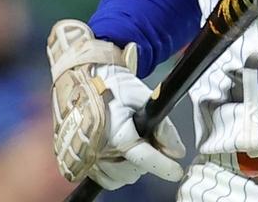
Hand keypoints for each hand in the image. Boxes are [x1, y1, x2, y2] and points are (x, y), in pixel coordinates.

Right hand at [47, 20, 183, 189]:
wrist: (85, 79)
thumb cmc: (114, 86)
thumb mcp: (143, 98)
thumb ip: (163, 126)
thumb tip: (177, 152)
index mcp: (114, 132)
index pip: (144, 157)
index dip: (163, 166)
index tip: (177, 172)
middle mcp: (98, 149)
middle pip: (132, 172)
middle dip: (146, 161)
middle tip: (148, 140)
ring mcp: (87, 158)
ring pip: (118, 178)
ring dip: (130, 167)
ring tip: (131, 144)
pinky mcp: (80, 162)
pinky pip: (104, 178)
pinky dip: (114, 171)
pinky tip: (118, 154)